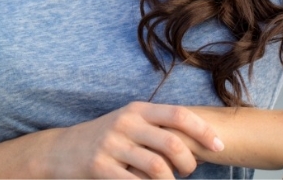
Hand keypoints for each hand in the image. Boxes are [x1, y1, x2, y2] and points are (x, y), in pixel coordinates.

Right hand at [42, 101, 223, 178]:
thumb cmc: (106, 138)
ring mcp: (112, 145)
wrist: (62, 150)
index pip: (178, 115)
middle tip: (189, 172)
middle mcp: (127, 123)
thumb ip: (156, 126)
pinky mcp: (100, 166)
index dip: (203, 130)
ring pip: (157, 167)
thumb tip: (196, 139)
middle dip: (189, 162)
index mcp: (138, 110)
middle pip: (171, 142)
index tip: (220, 146)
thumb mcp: (129, 123)